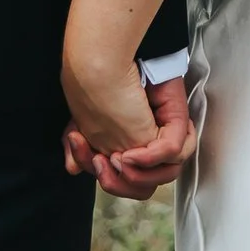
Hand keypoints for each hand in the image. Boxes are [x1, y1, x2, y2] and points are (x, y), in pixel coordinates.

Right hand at [63, 69, 196, 202]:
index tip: (91, 159)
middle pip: (145, 185)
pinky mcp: (176, 120)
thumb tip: (73, 170)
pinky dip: (149, 157)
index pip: (126, 180)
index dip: (107, 179)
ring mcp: (164, 133)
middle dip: (120, 182)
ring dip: (136, 173)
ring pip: (165, 174)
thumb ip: (80, 151)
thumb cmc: (94, 88)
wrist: (101, 65)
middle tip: (102, 161)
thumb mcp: (81, 127)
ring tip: (118, 157)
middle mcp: (148, 142)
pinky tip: (130, 151)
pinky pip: (171, 151)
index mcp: (129, 146)